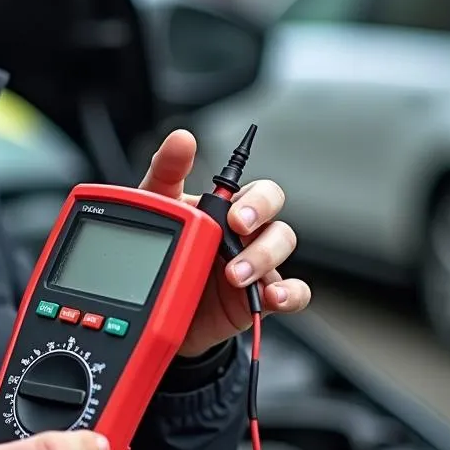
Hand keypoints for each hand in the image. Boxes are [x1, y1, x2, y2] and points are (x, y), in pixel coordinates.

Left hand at [140, 129, 311, 357]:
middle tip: (238, 229)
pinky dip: (290, 294)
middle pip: (274, 211)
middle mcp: (244, 233)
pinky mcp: (257, 298)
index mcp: (224, 209)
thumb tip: (182, 138)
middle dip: (261, 216)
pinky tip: (272, 297)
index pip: (252, 191)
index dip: (253, 198)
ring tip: (235, 274)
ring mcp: (254, 265)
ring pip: (281, 246)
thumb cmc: (164, 252)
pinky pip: (292, 293)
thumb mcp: (156, 211)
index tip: (234, 212)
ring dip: (263, 257)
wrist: (157, 311)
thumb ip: (167, 172)